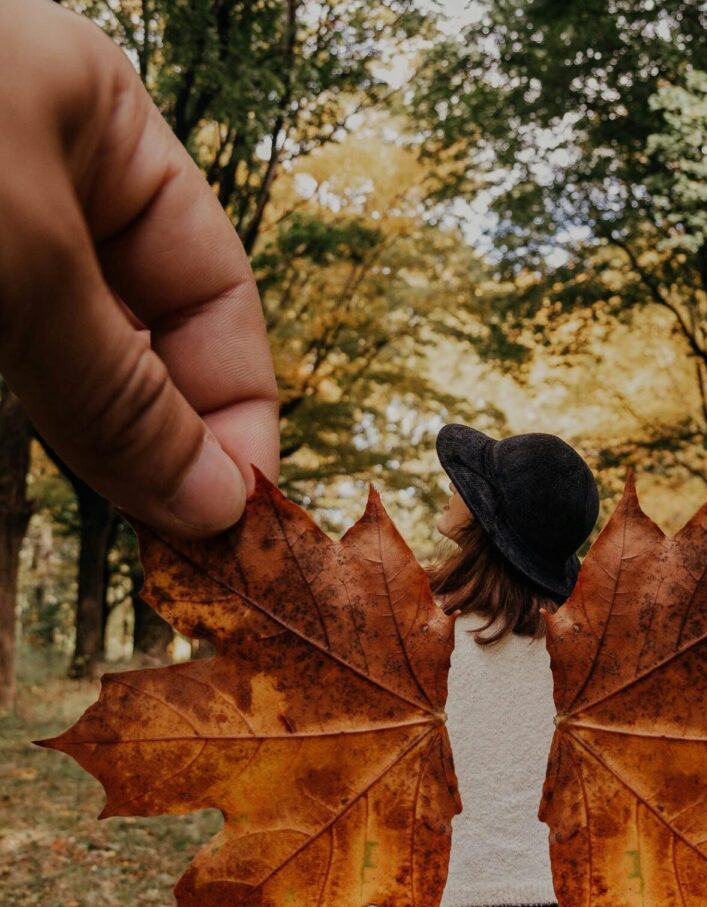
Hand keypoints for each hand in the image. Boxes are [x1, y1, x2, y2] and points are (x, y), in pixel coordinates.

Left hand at [0, 0, 277, 537]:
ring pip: (74, 363)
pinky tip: (71, 484)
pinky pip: (18, 377)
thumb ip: (118, 389)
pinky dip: (44, 435)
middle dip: (173, 437)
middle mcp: (49, 173)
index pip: (216, 288)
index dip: (239, 406)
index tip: (239, 509)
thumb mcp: (19, 254)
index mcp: (100, 119)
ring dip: (107, 450)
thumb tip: (218, 505)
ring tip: (139, 531)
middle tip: (188, 542)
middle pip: (149, 333)